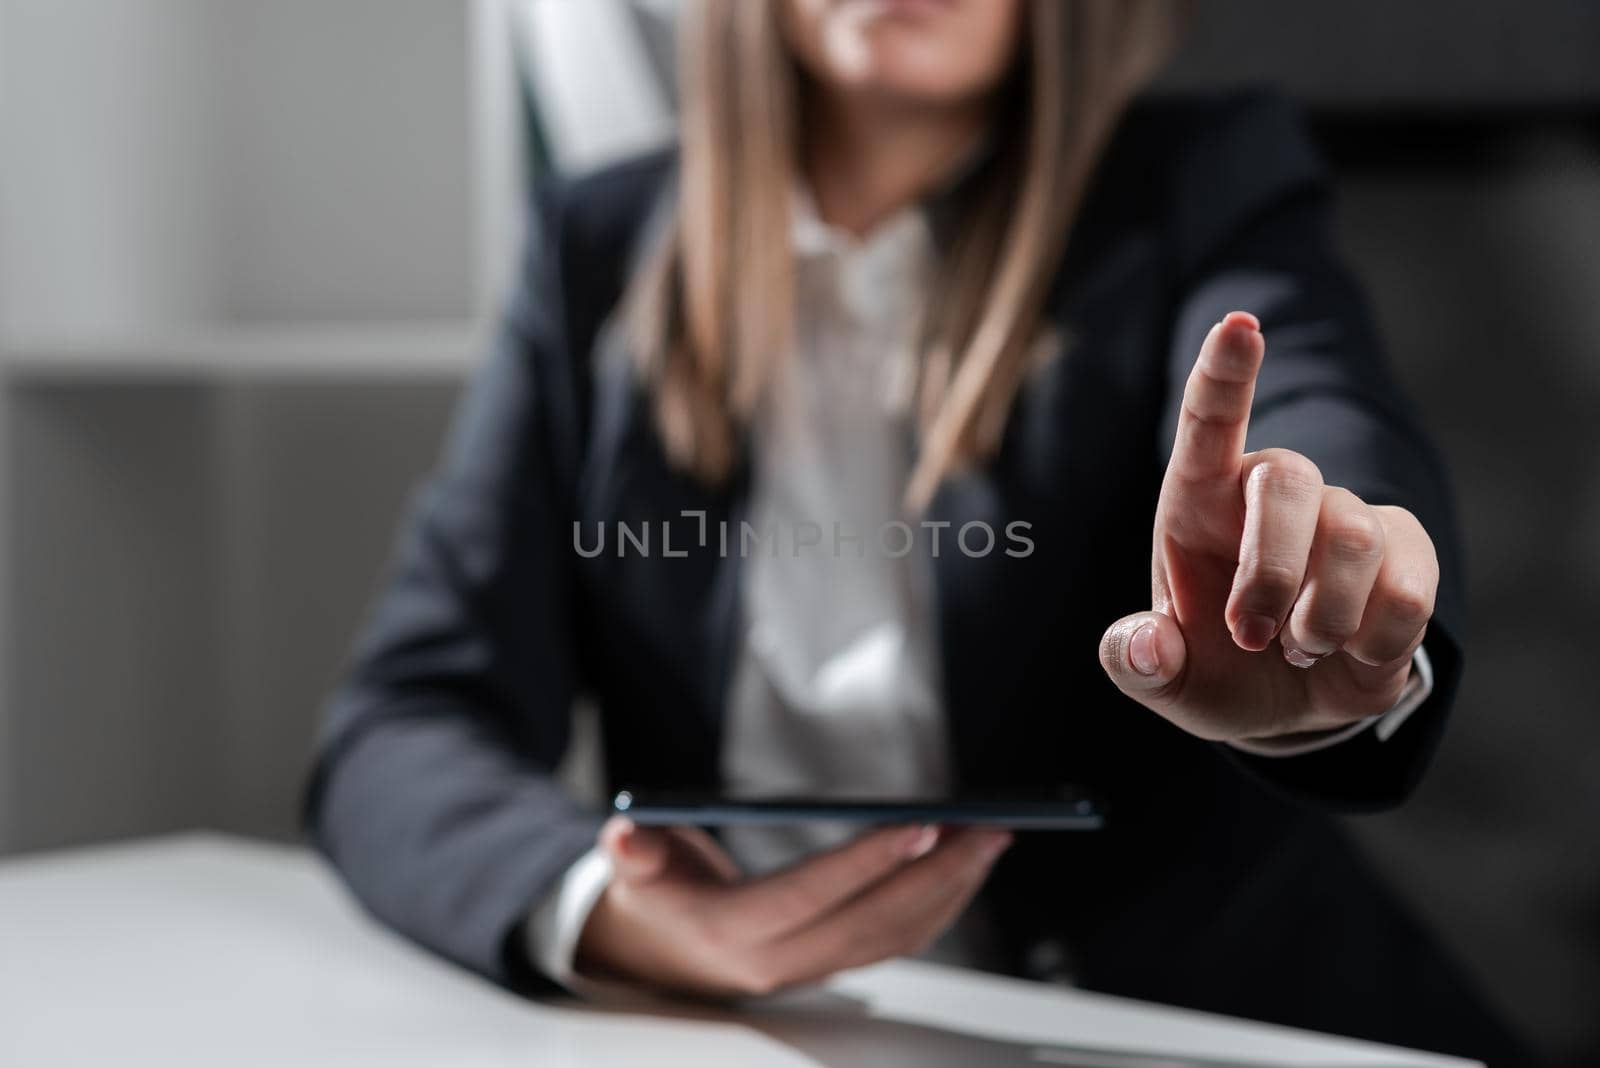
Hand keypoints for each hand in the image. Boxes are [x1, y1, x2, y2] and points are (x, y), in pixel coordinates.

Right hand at [574, 816, 1009, 997]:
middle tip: (986, 827)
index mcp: (732, 931)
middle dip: (937, 874)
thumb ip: (633, 851)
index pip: (811, 893)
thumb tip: (623, 832)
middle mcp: (779, 960)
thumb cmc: (651, 893)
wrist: (656, 952)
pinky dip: (940, 903)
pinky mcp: (833, 961)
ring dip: (951, 888)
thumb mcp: (631, 870)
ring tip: (992, 838)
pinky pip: (898, 939)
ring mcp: (812, 966)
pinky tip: (965, 865)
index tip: (920, 822)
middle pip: (873, 921)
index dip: (866, 860)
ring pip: (896, 935)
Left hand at [1099, 311, 1438, 743]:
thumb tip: (1148, 647)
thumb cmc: (1213, 668)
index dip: (1224, 372)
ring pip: (1351, 537)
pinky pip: (1407, 590)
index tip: (1239, 325)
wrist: (1288, 702)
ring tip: (1298, 650)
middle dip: (1272, 570)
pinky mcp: (1405, 552)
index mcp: (1199, 500)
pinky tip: (1349, 654)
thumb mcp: (1164, 678)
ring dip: (1320, 618)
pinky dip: (1372, 642)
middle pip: (1289, 477)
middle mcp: (1271, 490)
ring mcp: (1343, 515)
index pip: (1208, 421)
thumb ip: (1139, 662)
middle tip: (1250, 637)